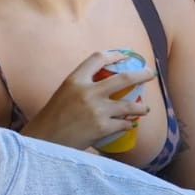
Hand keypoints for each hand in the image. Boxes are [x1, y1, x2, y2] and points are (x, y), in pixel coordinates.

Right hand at [19, 50, 154, 150]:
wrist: (44, 140)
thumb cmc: (52, 117)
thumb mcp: (63, 93)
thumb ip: (81, 86)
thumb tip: (104, 84)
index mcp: (74, 80)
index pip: (98, 58)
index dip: (115, 55)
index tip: (125, 56)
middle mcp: (87, 92)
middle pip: (124, 78)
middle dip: (142, 74)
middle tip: (150, 74)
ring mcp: (96, 110)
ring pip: (130, 105)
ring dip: (141, 107)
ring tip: (145, 109)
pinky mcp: (102, 127)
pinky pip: (124, 123)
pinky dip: (129, 124)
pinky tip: (129, 125)